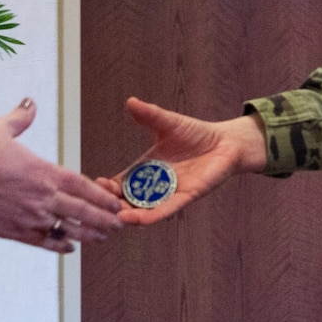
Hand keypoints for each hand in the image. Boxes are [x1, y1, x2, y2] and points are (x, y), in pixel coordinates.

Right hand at [0, 100, 124, 252]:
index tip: (115, 202)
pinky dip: (60, 245)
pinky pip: (45, 242)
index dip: (102, 196)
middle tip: (119, 225)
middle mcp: (45, 198)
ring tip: (102, 238)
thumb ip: (20, 118)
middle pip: (84, 212)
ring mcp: (32, 218)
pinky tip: (69, 248)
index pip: (83, 186)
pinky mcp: (16, 233)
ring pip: (70, 230)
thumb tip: (29, 103)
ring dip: (89, 235)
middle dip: (104, 220)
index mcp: (45, 172)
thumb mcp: (0, 128)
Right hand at [95, 98, 266, 225]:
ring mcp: (170, 192)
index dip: (107, 186)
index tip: (95, 184)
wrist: (227, 143)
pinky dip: (153, 215)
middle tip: (100, 205)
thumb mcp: (168, 123)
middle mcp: (156, 184)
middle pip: (129, 200)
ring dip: (130, 215)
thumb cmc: (197, 134)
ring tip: (117, 217)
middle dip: (114, 204)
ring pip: (146, 209)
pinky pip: (168, 209)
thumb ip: (150, 114)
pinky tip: (140, 220)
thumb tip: (131, 101)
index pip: (121, 182)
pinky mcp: (187, 196)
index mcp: (146, 168)